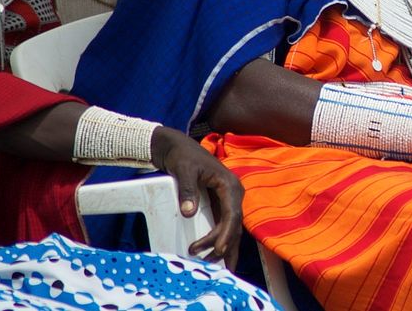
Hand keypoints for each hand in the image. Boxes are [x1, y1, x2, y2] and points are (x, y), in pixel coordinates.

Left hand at [150, 127, 243, 268]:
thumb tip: (188, 212)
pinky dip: (220, 238)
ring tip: (210, 262)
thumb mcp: (184, 170)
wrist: (177, 148)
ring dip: (223, 245)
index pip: (233, 214)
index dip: (227, 233)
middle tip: (207, 260)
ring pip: (231, 227)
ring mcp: (227, 199)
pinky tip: (214, 251)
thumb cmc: (183, 156)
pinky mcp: (219, 203)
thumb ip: (187, 190)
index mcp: (230, 184)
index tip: (219, 249)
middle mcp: (233, 193)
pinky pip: (223, 223)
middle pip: (234, 224)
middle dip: (224, 244)